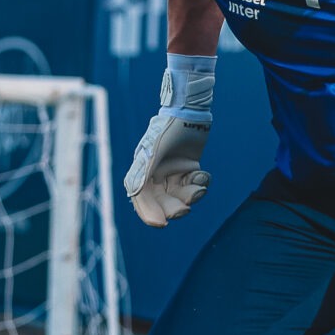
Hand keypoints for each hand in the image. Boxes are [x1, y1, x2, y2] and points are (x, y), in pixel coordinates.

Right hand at [124, 56, 214, 226]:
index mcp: (142, 172)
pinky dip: (200, 183)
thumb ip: (142, 175)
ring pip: (181, 195)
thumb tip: (133, 196)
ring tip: (199, 187)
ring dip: (191, 195)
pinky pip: (194, 184)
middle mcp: (156, 175)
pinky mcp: (189, 168)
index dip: (149, 214)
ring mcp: (173, 172)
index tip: (162, 224)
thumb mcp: (152, 153)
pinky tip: (202, 174)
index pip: (142, 200)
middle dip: (175, 208)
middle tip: (186, 209)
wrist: (188, 110)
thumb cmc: (166, 129)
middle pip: (163, 202)